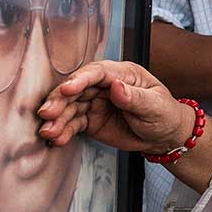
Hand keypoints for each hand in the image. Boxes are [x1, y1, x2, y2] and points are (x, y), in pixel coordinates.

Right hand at [37, 60, 191, 153]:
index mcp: (123, 74)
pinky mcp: (91, 119)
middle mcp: (105, 85)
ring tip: (48, 131)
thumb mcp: (155, 106)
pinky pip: (74, 123)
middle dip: (60, 100)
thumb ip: (134, 97)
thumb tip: (116, 86)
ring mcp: (96, 102)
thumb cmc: (164, 114)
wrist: (164, 136)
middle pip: (77, 88)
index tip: (67, 89)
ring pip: (71, 106)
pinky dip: (64, 131)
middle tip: (47, 113)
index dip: (80, 79)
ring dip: (57, 118)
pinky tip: (57, 138)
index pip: (98, 72)